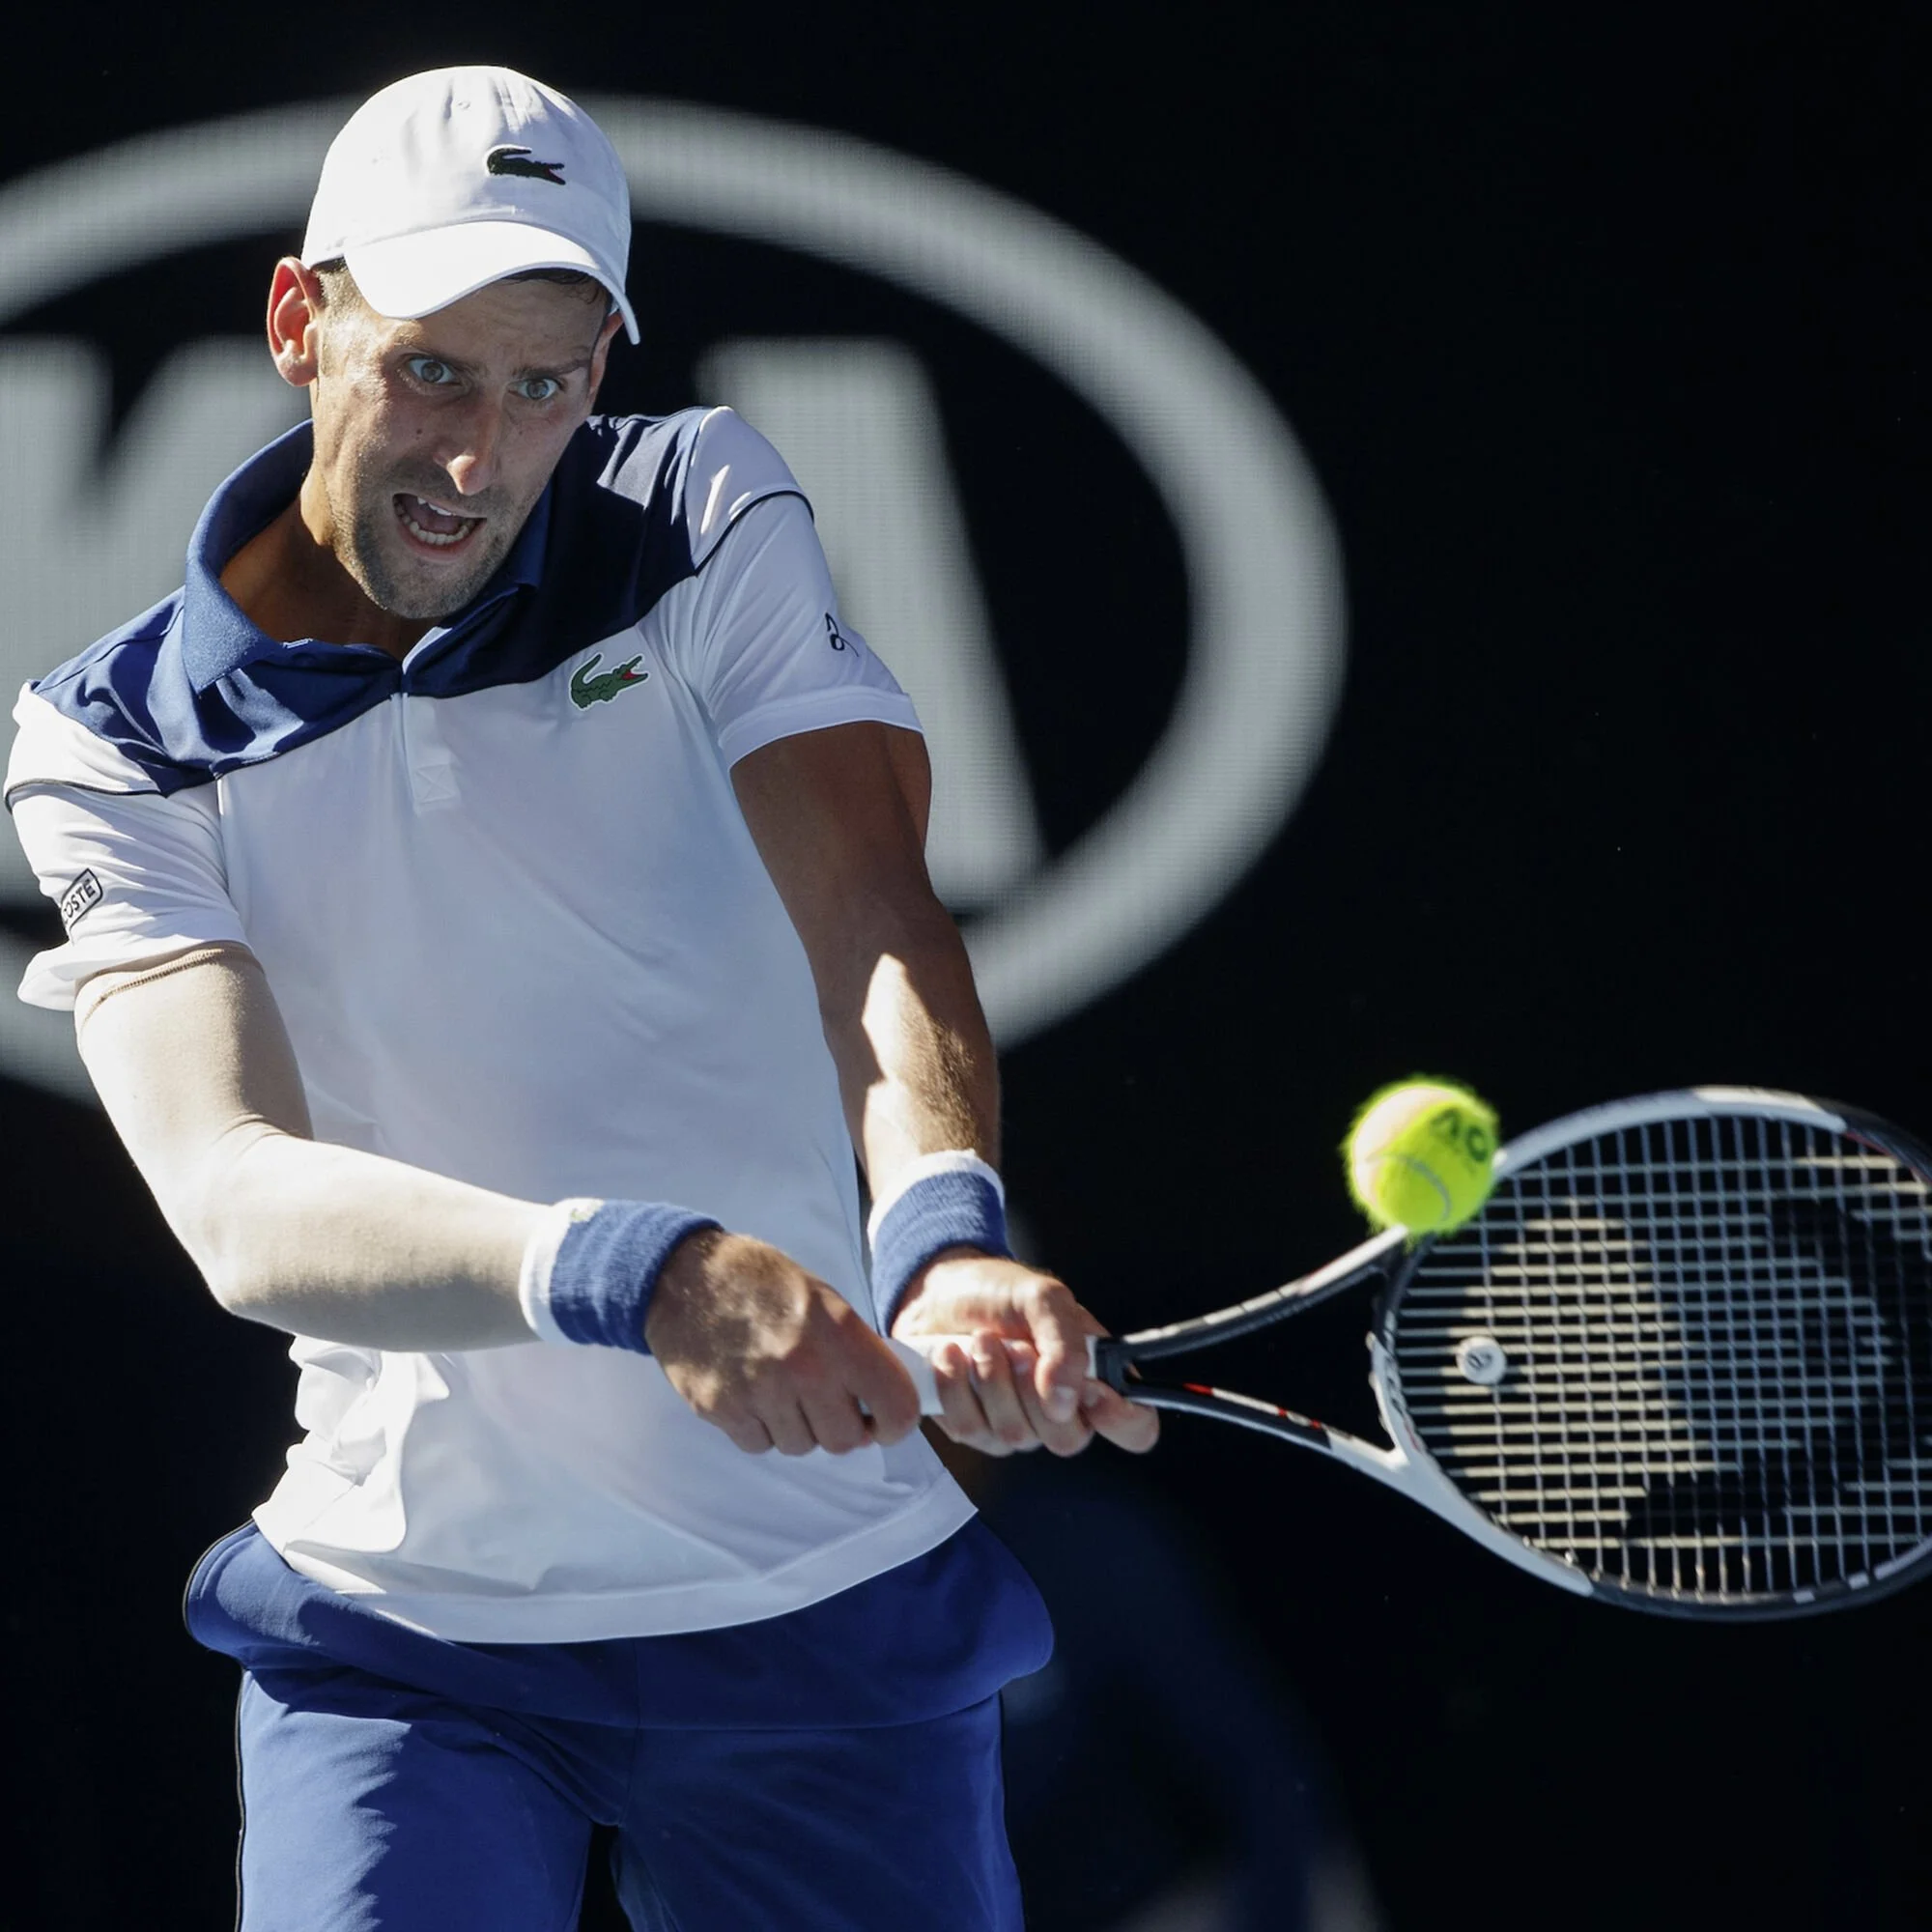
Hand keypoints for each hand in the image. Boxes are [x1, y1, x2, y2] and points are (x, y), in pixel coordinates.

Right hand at [645, 1229, 921, 1453]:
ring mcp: (761, 1393)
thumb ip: (856, 1351)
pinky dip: (762, 1429)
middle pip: (846, 1440)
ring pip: (802, 1446)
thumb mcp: (825, 1300)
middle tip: (829, 1405)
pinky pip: (761, 1445)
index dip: (897, 1424)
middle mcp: (804, 1368)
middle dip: (843, 1428)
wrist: (685, 1278)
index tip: (885, 1423)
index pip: (895, 1406)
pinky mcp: (723, 1410)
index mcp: (840, 1333)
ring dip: (800, 1428)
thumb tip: (879, 1403)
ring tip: (784, 1390)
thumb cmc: (762, 1284)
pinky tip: (754, 1395)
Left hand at [891, 1249, 1159, 1457]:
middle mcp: (1063, 1411)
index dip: (1122, 1420)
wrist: (943, 1292)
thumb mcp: (1044, 1299)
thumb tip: (1066, 1399)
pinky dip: (958, 1388)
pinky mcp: (976, 1429)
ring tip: (981, 1340)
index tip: (1091, 1391)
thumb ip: (1067, 1343)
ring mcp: (1019, 1425)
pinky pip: (971, 1431)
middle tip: (1016, 1347)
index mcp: (1096, 1378)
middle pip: (1068, 1440)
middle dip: (1034, 1391)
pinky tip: (952, 1356)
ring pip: (1015, 1436)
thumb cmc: (1002, 1294)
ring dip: (992, 1381)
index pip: (1135, 1427)